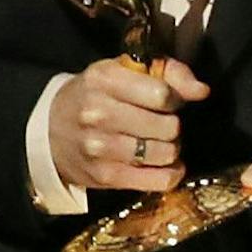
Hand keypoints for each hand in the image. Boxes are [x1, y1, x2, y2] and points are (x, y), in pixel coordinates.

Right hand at [48, 56, 209, 192]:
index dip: (175, 99)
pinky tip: (167, 165)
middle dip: (173, 125)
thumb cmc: (96, 95)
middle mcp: (99, 113)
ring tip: (161, 142)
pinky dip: (171, 174)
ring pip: (165, 153)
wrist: (49, 130)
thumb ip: (168, 72)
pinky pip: (158, 180)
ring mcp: (100, 148)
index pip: (162, 94)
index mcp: (104, 80)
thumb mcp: (124, 71)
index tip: (170, 102)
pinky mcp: (105, 176)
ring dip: (171, 148)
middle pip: (167, 126)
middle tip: (163, 124)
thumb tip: (202, 91)